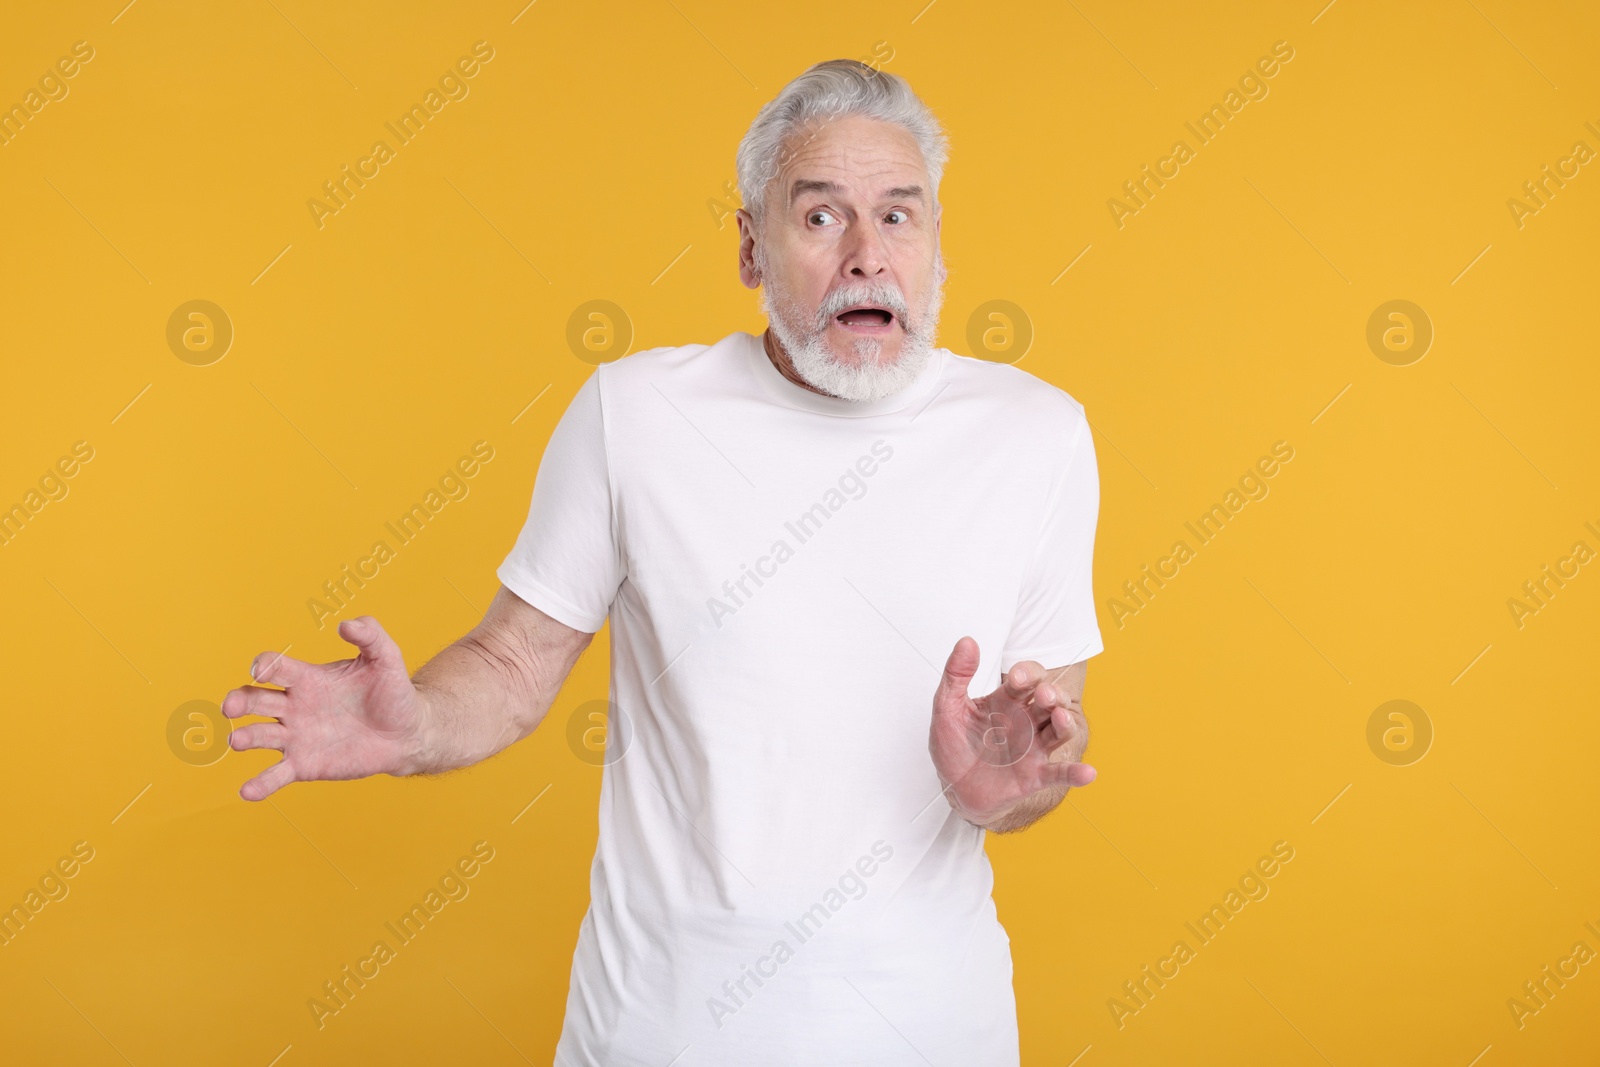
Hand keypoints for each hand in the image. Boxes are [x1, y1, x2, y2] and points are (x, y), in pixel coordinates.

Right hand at [221, 616, 427, 800]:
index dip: (266, 666)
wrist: (407, 732)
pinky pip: (276, 774)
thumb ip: (369, 634)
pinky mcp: (304, 765)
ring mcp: (296, 737)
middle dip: (240, 701)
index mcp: (307, 678)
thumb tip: (346, 624)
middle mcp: (294, 706)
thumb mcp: (386, 657)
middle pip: (256, 699)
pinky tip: (247, 792)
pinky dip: (260, 784)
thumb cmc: (392, 691)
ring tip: (238, 741)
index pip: (277, 668)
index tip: (261, 669)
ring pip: (259, 735)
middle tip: (232, 707)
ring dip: (245, 737)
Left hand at [929, 636, 1095, 827]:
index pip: (1026, 679)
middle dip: (1050, 694)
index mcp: (1006, 701)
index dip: (1026, 674)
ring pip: (1060, 730)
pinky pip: (1060, 773)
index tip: (1017, 678)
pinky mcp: (1035, 775)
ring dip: (1065, 722)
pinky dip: (1075, 773)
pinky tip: (1089, 773)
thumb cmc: (953, 745)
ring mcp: (1033, 747)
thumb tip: (967, 641)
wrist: (953, 787)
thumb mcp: (947, 707)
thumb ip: (956, 675)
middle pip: (1049, 700)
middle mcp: (1026, 721)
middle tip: (1044, 694)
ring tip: (1061, 718)